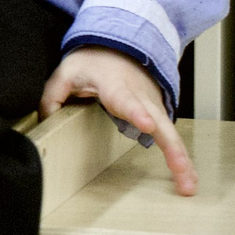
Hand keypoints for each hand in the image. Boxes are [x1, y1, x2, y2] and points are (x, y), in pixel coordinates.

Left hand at [40, 48, 196, 195]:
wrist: (120, 48)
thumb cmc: (94, 61)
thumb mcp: (67, 72)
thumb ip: (53, 95)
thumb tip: (45, 121)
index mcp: (116, 87)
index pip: (126, 100)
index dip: (136, 113)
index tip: (146, 126)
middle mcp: (141, 98)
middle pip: (160, 124)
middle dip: (172, 148)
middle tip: (181, 170)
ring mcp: (153, 108)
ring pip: (171, 135)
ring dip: (182, 160)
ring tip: (188, 186)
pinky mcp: (159, 116)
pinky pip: (172, 138)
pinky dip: (181, 158)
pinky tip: (187, 179)